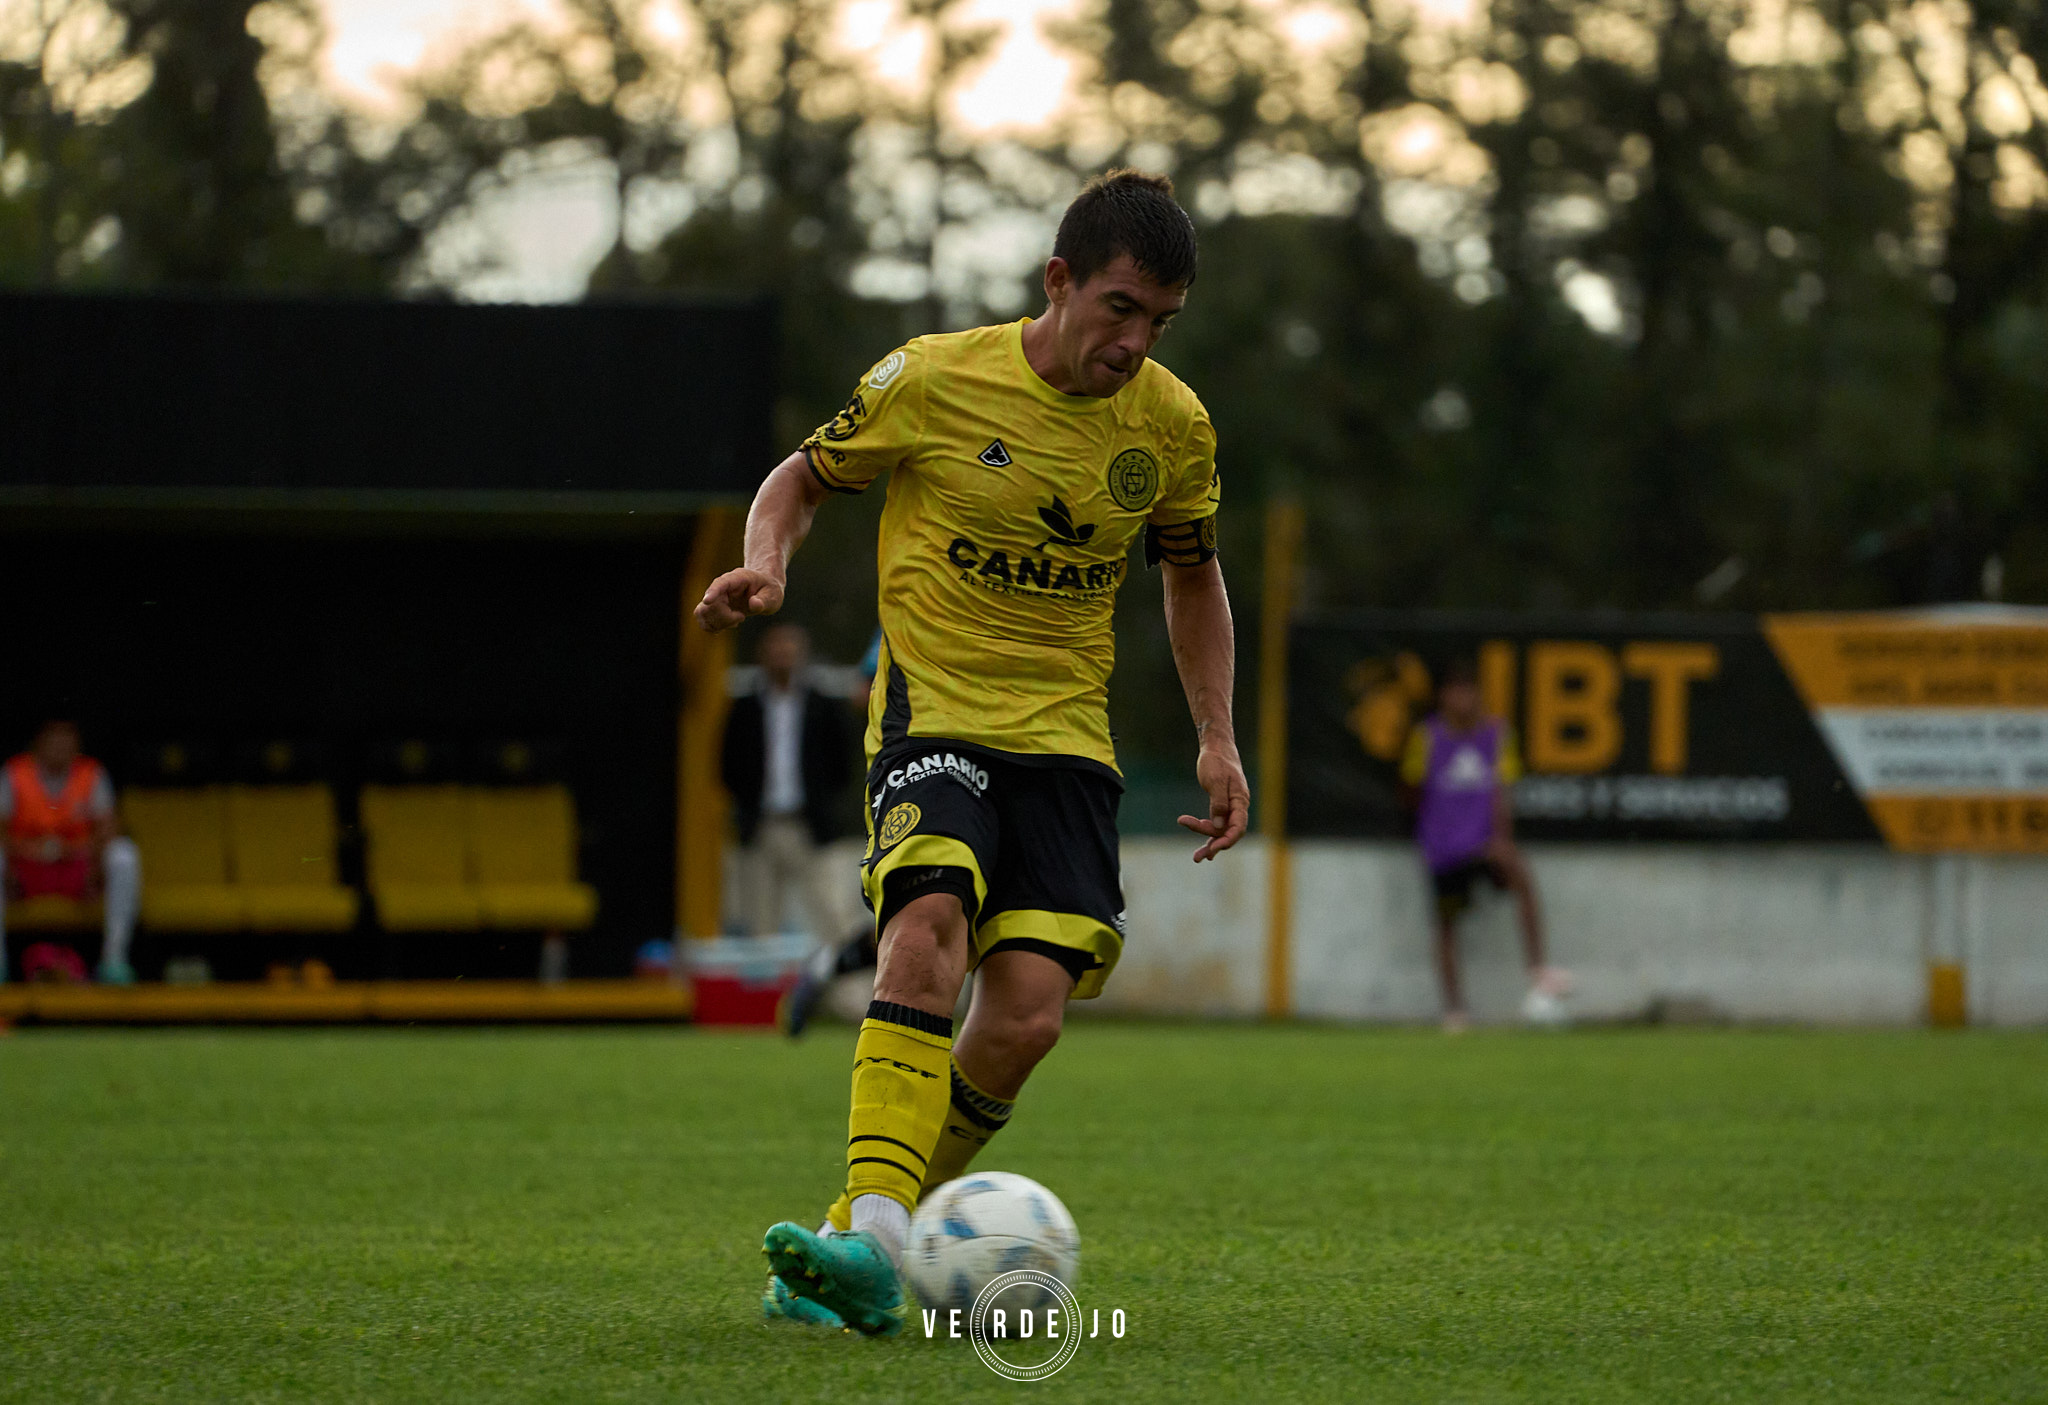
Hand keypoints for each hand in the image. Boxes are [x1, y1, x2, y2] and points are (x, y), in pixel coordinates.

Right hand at [695, 567, 783, 631]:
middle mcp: (722, 587)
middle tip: (741, 617)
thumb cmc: (769, 590)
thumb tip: (754, 604)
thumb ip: (764, 600)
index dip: (713, 592)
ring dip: (718, 623)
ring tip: (737, 619)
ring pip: (703, 613)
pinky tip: (731, 623)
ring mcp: (715, 597)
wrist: (764, 589)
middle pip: (709, 604)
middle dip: (724, 617)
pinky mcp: (713, 608)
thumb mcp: (773, 595)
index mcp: (737, 578)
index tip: (707, 601)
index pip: (721, 583)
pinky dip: (715, 627)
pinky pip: (704, 621)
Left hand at [1178, 745, 1249, 861]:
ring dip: (1210, 842)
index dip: (1226, 841)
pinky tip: (1205, 847)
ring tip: (1197, 857)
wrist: (1216, 747)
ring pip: (1222, 830)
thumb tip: (1217, 826)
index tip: (1212, 849)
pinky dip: (1209, 833)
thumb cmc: (1216, 761)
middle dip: (1214, 846)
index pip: (1238, 828)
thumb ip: (1218, 803)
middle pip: (1229, 832)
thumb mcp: (1215, 780)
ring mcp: (1231, 807)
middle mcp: (1238, 806)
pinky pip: (1218, 824)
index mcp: (1240, 800)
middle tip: (1197, 858)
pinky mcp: (1222, 805)